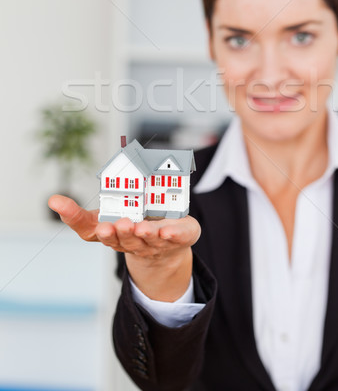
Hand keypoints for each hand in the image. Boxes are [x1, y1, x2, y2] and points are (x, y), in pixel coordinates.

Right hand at [48, 194, 200, 300]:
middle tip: (117, 224)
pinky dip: (171, 235)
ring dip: (142, 235)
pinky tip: (168, 231)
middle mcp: (131, 242)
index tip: (99, 226)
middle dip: (120, 233)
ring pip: (147, 241)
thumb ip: (78, 213)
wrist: (167, 245)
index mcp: (110, 234)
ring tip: (139, 227)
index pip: (96, 235)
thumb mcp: (103, 217)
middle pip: (123, 240)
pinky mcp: (177, 239)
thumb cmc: (131, 225)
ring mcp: (154, 243)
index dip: (97, 231)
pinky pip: (175, 239)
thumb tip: (51, 201)